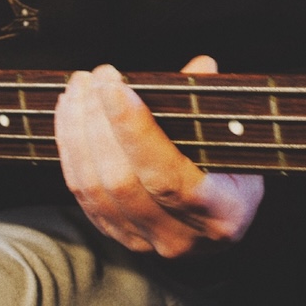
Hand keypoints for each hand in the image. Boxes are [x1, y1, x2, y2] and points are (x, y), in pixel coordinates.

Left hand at [54, 56, 264, 257]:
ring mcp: (145, 240)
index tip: (114, 87)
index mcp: (222, 213)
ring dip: (78, 130)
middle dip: (98, 121)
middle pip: (121, 180)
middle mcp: (181, 237)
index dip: (134, 130)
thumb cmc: (232, 170)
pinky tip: (70, 115)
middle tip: (95, 77)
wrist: (221, 217)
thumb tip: (201, 66)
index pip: (166, 176)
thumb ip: (213, 105)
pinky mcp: (116, 234)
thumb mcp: (235, 139)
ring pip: (94, 187)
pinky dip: (70, 149)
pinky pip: (81, 193)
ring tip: (80, 88)